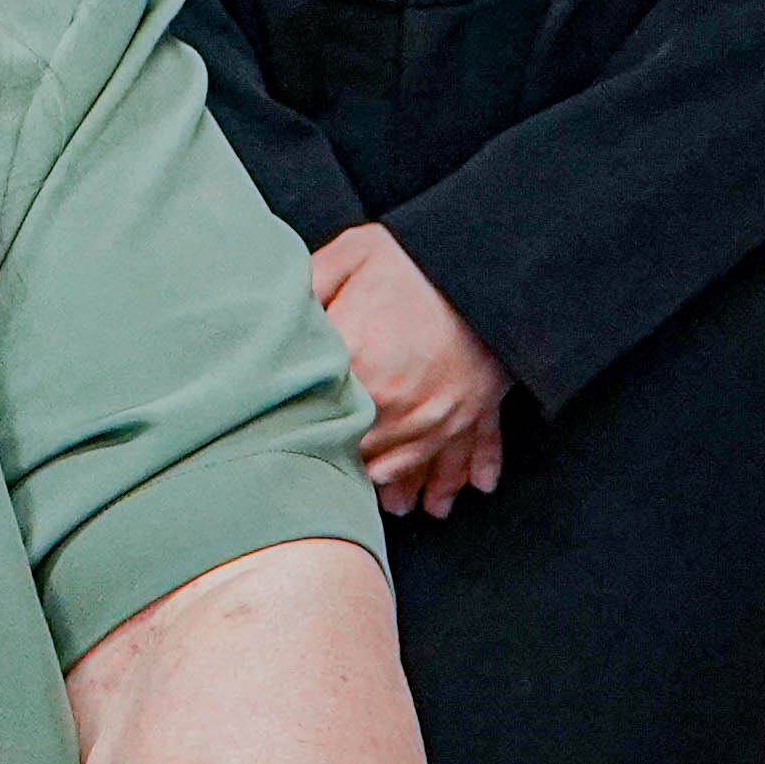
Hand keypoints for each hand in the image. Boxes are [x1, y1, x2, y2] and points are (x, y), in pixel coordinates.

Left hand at [307, 226, 513, 519]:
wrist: (488, 260)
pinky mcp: (478, 408)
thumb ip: (308, 284)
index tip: (294, 449)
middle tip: (334, 494)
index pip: (323, 422)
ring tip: (393, 507)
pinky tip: (451, 498)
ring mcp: (442, 413)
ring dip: (404, 491)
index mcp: (360, 368)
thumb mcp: (350, 255)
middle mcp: (400, 405)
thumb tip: (276, 309)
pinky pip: (473, 454)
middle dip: (353, 477)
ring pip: (417, 467)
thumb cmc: (415, 259)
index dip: (308, 438)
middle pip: (367, 459)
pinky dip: (463, 478)